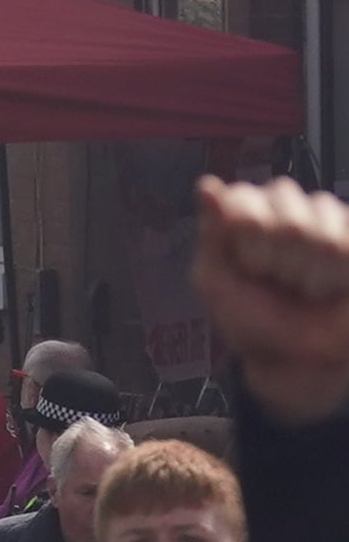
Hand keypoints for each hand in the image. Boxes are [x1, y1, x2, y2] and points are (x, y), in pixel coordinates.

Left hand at [197, 173, 348, 426]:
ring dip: (309, 276)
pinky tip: (330, 286)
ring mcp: (325, 216)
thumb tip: (207, 184)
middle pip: (287, 223)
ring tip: (302, 285)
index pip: (247, 207)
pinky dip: (336, 278)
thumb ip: (212, 233)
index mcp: (243, 208)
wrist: (297, 356)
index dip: (248, 247)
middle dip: (279, 264)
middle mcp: (285, 203)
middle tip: (276, 281)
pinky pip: (346, 248)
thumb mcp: (216, 281)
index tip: (247, 269)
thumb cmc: (251, 318)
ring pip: (321, 239)